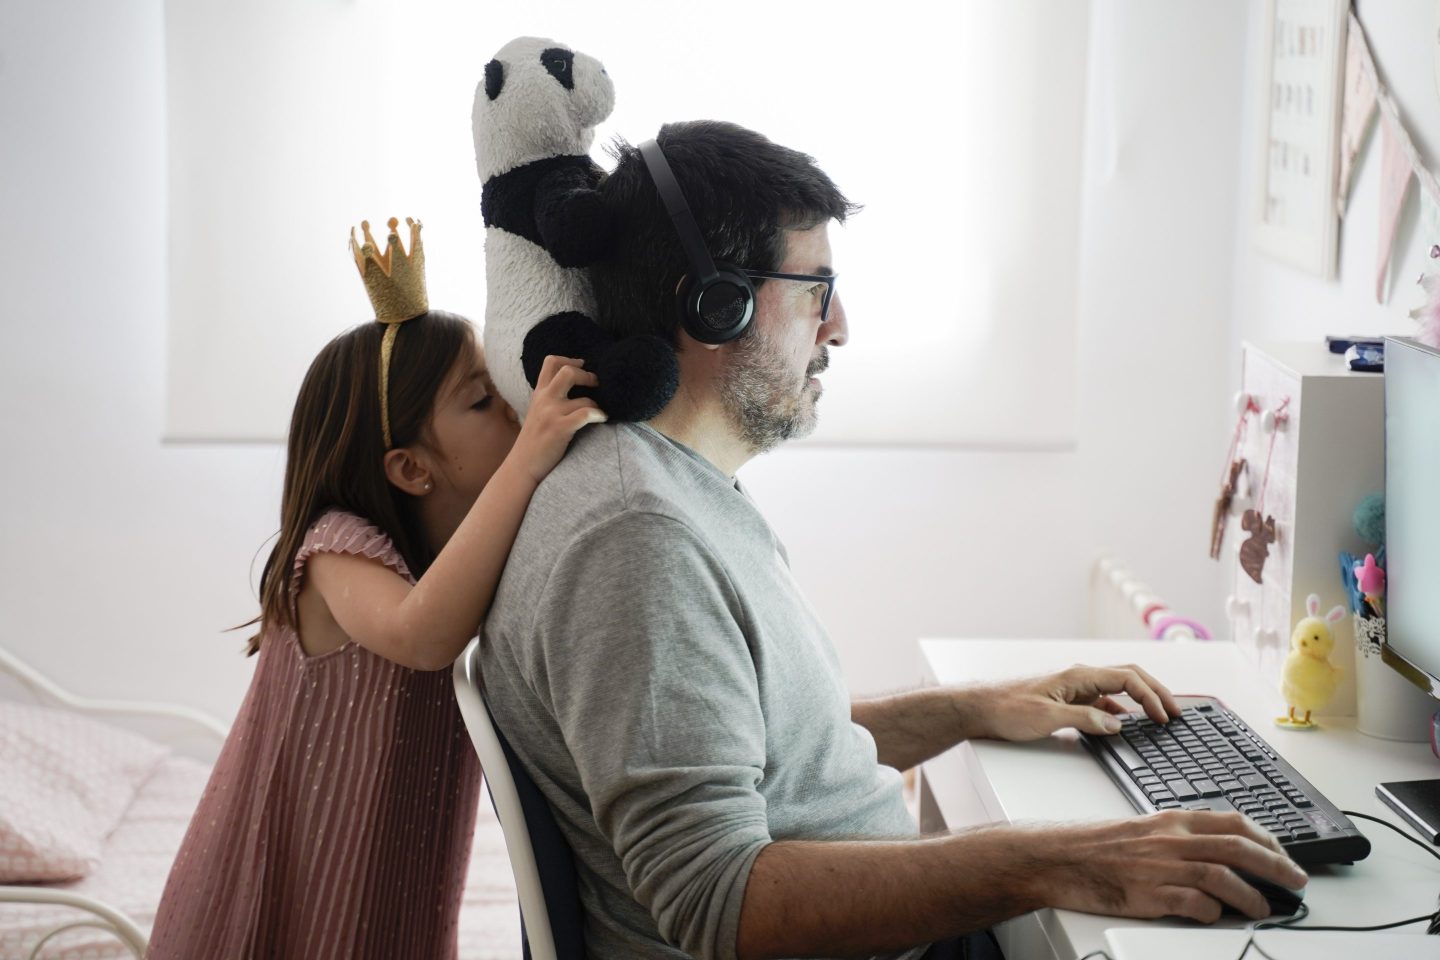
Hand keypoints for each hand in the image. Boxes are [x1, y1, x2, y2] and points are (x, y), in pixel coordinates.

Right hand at [509, 355, 605, 483]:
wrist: (522, 465)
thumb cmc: (533, 441)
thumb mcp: (536, 411)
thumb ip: (549, 397)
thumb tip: (573, 388)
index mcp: (539, 393)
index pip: (551, 362)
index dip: (570, 359)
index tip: (582, 365)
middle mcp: (544, 399)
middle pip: (568, 371)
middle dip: (587, 375)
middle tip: (596, 384)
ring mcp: (552, 413)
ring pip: (585, 398)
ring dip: (597, 403)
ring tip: (600, 411)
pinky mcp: (560, 428)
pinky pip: (587, 414)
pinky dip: (599, 415)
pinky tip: (602, 418)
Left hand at [970, 663, 1181, 740]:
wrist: (977, 707)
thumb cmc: (1006, 708)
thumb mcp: (1048, 717)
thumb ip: (1085, 720)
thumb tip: (1118, 725)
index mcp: (1078, 675)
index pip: (1127, 678)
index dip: (1151, 695)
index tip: (1165, 716)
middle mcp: (1079, 678)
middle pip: (1128, 678)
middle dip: (1155, 692)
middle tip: (1176, 712)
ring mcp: (1073, 688)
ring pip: (1117, 690)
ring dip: (1140, 701)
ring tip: (1159, 717)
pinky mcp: (1066, 701)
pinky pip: (1101, 703)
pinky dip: (1120, 712)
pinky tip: (1126, 724)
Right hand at [1027, 810, 1308, 921]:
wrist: (1056, 857)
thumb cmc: (1093, 846)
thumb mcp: (1141, 829)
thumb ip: (1177, 838)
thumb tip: (1214, 854)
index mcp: (1170, 819)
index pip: (1232, 822)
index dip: (1266, 839)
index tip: (1283, 853)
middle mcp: (1170, 839)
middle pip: (1238, 848)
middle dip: (1276, 865)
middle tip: (1297, 881)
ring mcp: (1161, 866)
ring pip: (1224, 876)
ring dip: (1253, 895)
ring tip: (1265, 908)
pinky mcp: (1150, 894)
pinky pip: (1195, 904)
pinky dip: (1213, 912)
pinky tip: (1218, 916)